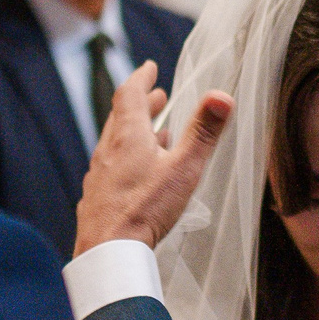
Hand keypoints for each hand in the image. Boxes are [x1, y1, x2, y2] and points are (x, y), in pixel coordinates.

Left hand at [73, 62, 232, 255]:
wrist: (108, 251)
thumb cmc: (145, 209)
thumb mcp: (183, 168)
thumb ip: (202, 133)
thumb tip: (222, 96)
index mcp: (128, 136)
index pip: (130, 95)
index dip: (141, 78)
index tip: (149, 67)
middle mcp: (108, 151)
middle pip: (122, 118)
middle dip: (141, 104)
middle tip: (157, 98)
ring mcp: (99, 175)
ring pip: (116, 144)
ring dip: (135, 133)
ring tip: (156, 135)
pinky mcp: (96, 198)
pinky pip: (111, 169)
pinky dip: (126, 160)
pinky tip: (137, 176)